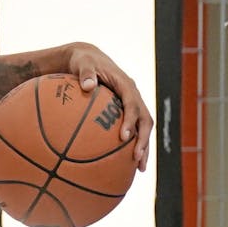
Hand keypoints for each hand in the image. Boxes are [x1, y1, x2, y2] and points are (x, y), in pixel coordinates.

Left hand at [65, 42, 152, 170]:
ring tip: (139, 168)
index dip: (130, 120)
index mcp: (125, 84)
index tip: (124, 136)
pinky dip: (132, 145)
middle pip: (145, 120)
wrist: (87, 58)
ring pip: (143, 128)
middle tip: (136, 158)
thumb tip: (87, 86)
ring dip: (144, 147)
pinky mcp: (126, 111)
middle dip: (144, 140)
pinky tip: (124, 165)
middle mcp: (133, 95)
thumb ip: (85, 73)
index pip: (132, 104)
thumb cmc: (82, 61)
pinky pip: (133, 130)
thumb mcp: (82, 63)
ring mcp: (131, 104)